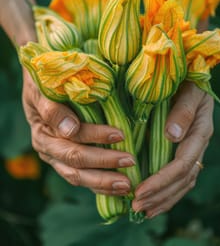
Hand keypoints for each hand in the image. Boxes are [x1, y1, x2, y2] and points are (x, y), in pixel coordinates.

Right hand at [22, 70, 133, 195]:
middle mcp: (47, 148)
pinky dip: (97, 185)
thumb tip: (70, 130)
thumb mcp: (43, 89)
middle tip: (130, 161)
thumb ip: (53, 109)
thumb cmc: (44, 81)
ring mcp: (55, 157)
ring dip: (103, 181)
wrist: (39, 83)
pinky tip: (116, 188)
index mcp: (43, 131)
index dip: (96, 137)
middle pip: (76, 162)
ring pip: (77, 176)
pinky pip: (80, 177)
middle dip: (104, 164)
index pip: (72, 139)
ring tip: (127, 185)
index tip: (119, 135)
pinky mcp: (63, 162)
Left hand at [132, 82, 213, 217]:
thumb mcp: (190, 91)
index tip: (140, 191)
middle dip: (159, 195)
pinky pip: (180, 177)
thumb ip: (183, 112)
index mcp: (200, 133)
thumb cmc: (190, 81)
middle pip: (182, 179)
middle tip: (136, 207)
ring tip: (143, 210)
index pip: (181, 165)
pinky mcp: (185, 149)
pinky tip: (154, 199)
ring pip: (182, 183)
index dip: (161, 180)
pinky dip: (167, 191)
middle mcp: (198, 145)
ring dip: (163, 199)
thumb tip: (171, 135)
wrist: (194, 76)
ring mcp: (193, 149)